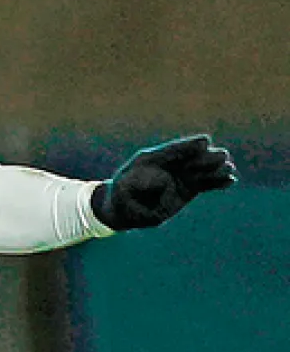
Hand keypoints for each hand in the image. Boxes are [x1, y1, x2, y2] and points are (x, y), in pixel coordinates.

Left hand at [91, 134, 236, 229]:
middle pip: (190, 158)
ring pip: (201, 170)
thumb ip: (140, 186)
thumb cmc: (121, 199)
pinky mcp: (188, 187)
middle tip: (222, 156)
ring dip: (216, 169)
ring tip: (229, 169)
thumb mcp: (123, 193)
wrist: (123, 209)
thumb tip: (166, 183)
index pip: (172, 150)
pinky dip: (217, 182)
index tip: (205, 142)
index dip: (189, 146)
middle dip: (206, 157)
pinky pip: (205, 184)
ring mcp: (179, 175)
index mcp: (150, 160)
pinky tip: (230, 181)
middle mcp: (168, 165)